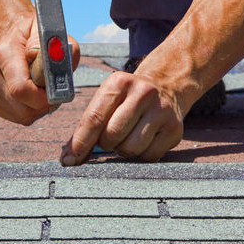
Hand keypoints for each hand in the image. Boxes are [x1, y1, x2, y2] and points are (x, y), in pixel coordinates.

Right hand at [0, 12, 79, 124]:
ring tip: (42, 89)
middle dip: (44, 104)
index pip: (22, 89)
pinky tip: (32, 94)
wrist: (12, 34)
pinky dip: (30, 110)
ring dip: (38, 108)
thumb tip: (51, 70)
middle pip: (24, 109)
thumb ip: (58, 50)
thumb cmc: (37, 36)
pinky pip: (17, 117)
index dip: (44, 98)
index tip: (56, 90)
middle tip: (52, 89)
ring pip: (22, 116)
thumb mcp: (52, 33)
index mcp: (4, 53)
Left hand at [60, 71, 183, 163]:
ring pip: (131, 148)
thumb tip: (69, 158)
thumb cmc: (128, 100)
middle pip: (112, 135)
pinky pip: (149, 156)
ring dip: (124, 150)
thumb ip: (88, 125)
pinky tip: (145, 140)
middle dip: (106, 144)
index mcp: (120, 82)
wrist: (167, 87)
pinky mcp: (175, 129)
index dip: (80, 142)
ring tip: (128, 138)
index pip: (94, 118)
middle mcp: (143, 93)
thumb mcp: (108, 99)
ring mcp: (162, 110)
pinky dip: (142, 154)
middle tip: (111, 138)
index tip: (69, 160)